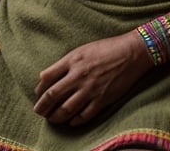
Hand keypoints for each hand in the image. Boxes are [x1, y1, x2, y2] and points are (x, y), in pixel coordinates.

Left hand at [33, 31, 151, 124]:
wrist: (131, 53)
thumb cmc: (106, 48)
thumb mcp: (82, 50)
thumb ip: (65, 63)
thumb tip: (46, 77)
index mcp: (73, 60)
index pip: (47, 78)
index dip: (39, 89)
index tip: (38, 94)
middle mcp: (79, 75)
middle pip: (52, 96)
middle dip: (42, 107)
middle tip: (38, 112)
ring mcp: (90, 89)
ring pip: (65, 109)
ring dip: (56, 117)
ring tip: (52, 119)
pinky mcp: (102, 99)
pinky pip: (84, 116)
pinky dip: (75, 121)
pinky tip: (71, 122)